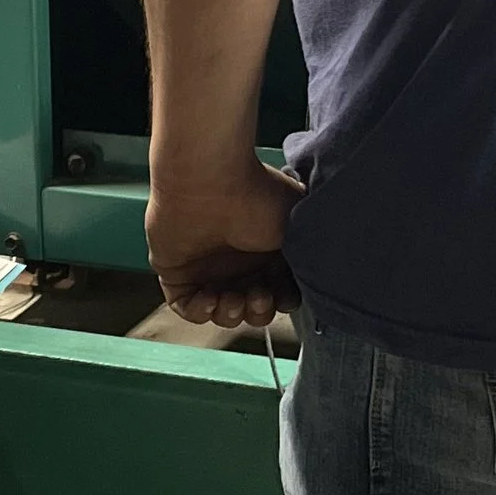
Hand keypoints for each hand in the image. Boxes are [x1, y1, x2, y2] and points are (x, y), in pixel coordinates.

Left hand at [146, 158, 303, 328]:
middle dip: (259, 311)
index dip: (283, 301)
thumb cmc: (256, 194)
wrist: (209, 179)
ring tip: (232, 298)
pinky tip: (210, 297)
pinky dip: (200, 311)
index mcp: (268, 250)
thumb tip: (318, 275)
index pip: (279, 290)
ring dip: (231, 315)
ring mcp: (206, 267)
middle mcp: (238, 261)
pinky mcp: (176, 271)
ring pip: (222, 311)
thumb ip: (309, 254)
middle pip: (252, 306)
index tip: (284, 297)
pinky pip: (187, 306)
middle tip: (258, 296)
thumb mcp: (299, 223)